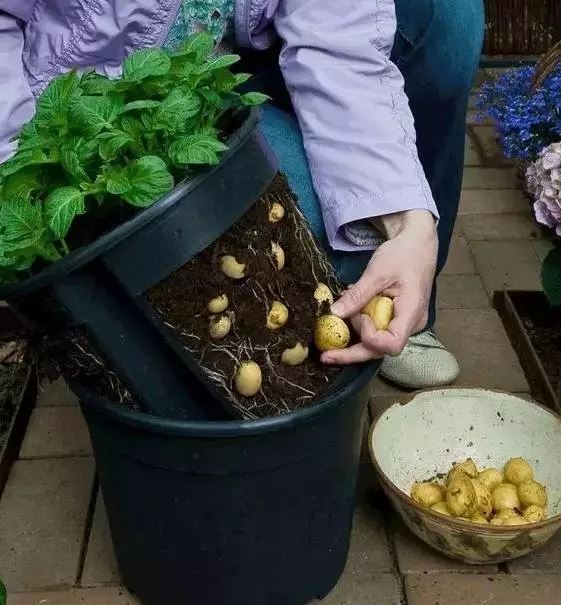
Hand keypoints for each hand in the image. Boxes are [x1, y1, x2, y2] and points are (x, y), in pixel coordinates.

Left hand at [322, 209, 437, 364]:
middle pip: (380, 350)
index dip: (370, 338)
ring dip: (354, 337)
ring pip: (377, 343)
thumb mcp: (377, 272)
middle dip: (351, 353)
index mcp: (412, 313)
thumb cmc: (403, 254)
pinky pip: (377, 330)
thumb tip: (334, 313)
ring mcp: (404, 324)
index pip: (391, 344)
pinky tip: (347, 315)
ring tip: (336, 321)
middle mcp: (411, 325)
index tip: (360, 317)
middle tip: (325, 355)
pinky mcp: (396, 319)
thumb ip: (357, 295)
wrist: (417, 244)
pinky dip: (359, 325)